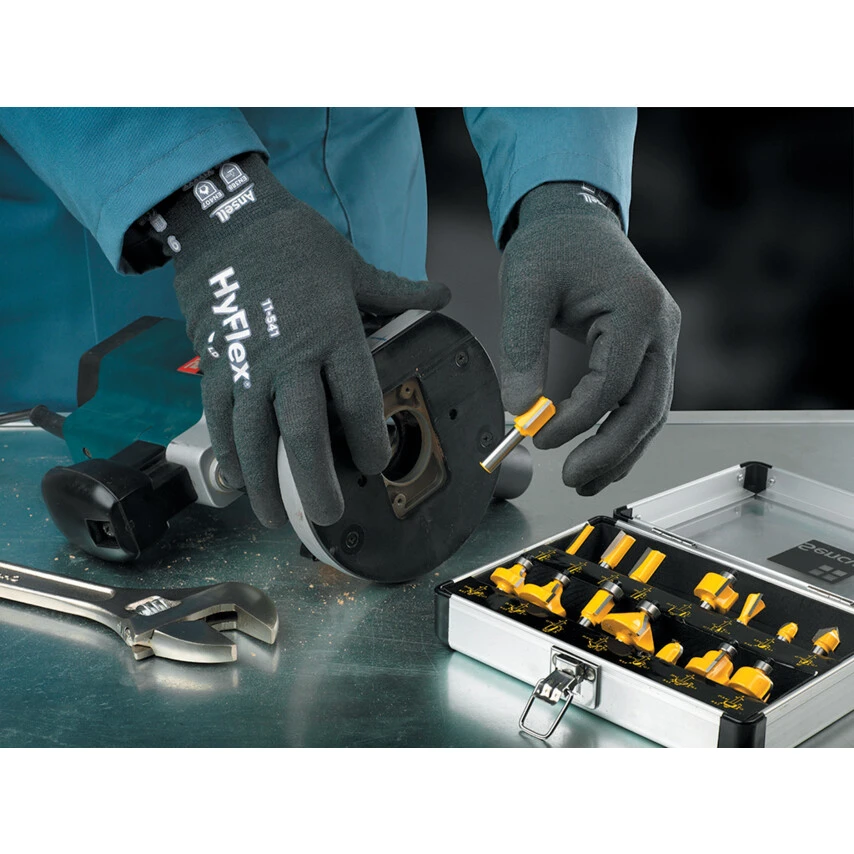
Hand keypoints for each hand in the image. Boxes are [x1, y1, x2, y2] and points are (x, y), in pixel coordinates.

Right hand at [152, 153, 449, 526]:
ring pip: (254, 436)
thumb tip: (440, 294)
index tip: (374, 463)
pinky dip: (228, 451)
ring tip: (272, 514)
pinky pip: (220, 418)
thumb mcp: (353, 265)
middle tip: (326, 515)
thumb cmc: (293, 241)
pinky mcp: (214, 364)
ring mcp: (248, 364)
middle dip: (314, 481)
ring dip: (262, 481)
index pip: (357, 401)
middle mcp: (291, 357)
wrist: (224, 220)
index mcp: (334, 333)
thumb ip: (397, 292)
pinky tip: (237, 477)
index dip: (368, 440)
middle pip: (303, 433)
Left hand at [499, 182, 679, 494]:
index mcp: (636, 307)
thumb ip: (521, 349)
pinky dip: (622, 435)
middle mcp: (661, 327)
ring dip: (621, 452)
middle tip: (571, 478)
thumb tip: (519, 410)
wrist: (574, 220)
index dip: (576, 419)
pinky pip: (642, 403)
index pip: (612, 383)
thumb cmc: (551, 246)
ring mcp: (661, 342)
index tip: (538, 436)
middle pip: (647, 407)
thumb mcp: (524, 288)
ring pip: (651, 412)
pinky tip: (597, 460)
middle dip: (610, 450)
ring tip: (583, 481)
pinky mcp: (649, 352)